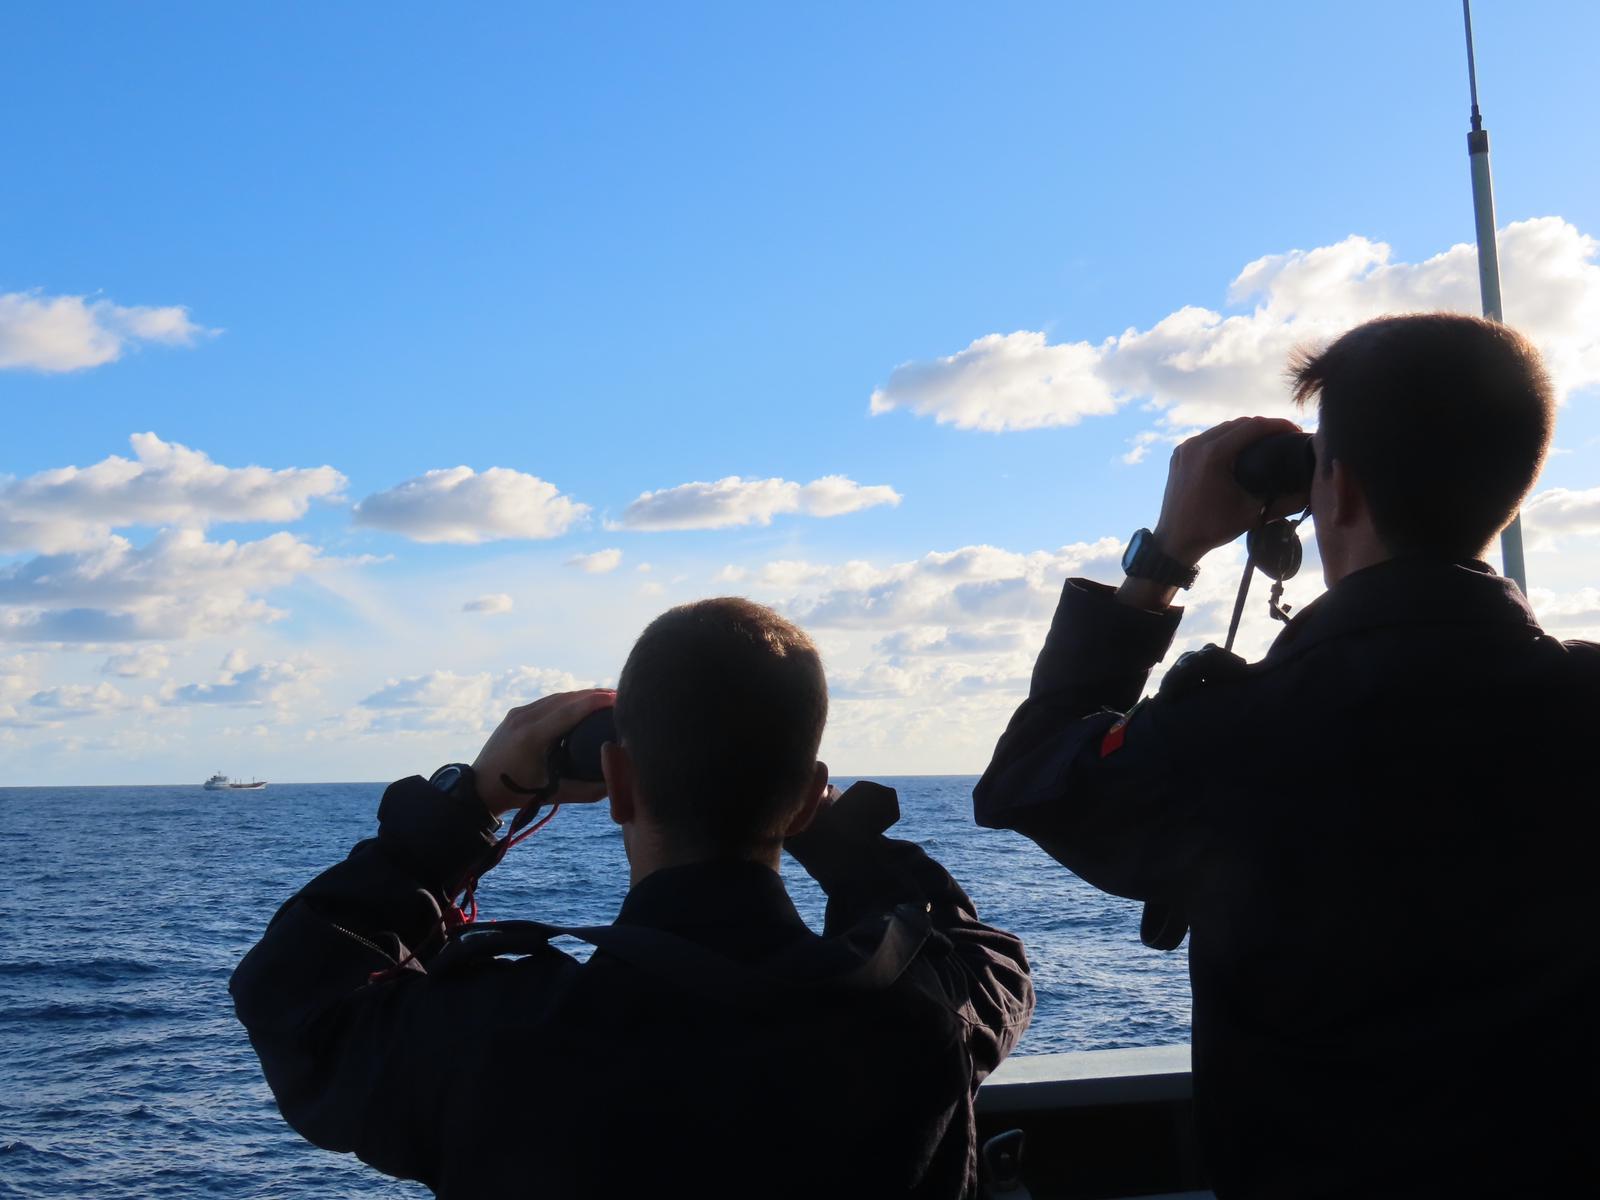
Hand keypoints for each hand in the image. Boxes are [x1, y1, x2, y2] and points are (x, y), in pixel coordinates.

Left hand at [472, 688, 615, 815]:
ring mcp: (518, 713)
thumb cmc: (517, 793)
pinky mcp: (516, 713)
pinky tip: (583, 703)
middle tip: (620, 697)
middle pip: (566, 698)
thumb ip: (588, 790)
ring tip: (607, 698)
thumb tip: (618, 782)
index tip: (618, 698)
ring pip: (557, 697)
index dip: (596, 702)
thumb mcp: (554, 794)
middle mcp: (524, 719)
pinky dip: (568, 700)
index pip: (570, 711)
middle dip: (595, 695)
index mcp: (532, 737)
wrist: (480, 787)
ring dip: (582, 695)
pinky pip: (547, 701)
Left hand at [1151, 416, 1306, 564]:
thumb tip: (1313, 490)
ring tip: (1268, 439)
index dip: (1279, 425)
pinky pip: (1208, 438)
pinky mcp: (1179, 454)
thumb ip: (1285, 500)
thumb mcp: (1253, 513)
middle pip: (1238, 424)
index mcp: (1212, 455)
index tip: (1297, 430)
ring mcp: (1185, 448)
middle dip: (1265, 426)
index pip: (1253, 427)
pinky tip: (1241, 447)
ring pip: (1222, 429)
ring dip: (1246, 430)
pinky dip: (1227, 438)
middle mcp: (1196, 445)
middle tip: (1286, 435)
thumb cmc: (1213, 529)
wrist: (1175, 540)